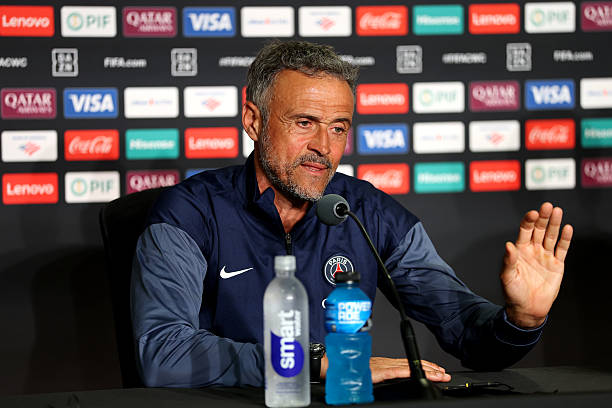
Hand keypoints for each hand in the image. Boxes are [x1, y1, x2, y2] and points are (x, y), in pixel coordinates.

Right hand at [320, 355, 449, 382]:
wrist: (328, 367)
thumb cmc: (343, 371)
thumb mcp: (364, 375)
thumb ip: (375, 377)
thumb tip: (380, 382)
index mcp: (381, 363)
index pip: (407, 363)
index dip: (423, 365)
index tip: (436, 369)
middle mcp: (383, 362)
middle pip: (411, 363)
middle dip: (430, 368)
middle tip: (445, 373)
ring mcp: (380, 365)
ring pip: (408, 367)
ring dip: (426, 370)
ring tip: (440, 374)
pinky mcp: (376, 371)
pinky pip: (395, 372)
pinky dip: (408, 372)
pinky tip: (419, 374)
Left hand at [502, 202, 572, 327]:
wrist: (528, 309)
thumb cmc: (513, 293)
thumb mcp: (507, 277)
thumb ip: (508, 261)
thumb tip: (508, 245)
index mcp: (519, 251)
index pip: (524, 231)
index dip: (528, 222)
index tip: (533, 213)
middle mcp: (533, 250)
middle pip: (539, 230)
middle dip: (543, 218)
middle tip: (547, 206)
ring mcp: (545, 256)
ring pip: (551, 236)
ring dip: (554, 224)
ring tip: (558, 211)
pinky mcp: (556, 265)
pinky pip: (562, 249)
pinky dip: (565, 239)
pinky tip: (568, 228)